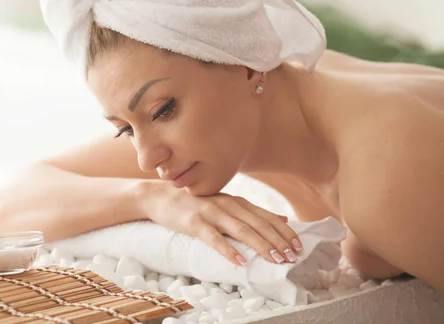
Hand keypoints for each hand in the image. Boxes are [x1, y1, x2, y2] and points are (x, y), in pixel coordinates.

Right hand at [140, 180, 302, 265]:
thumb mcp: (225, 203)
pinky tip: (240, 261)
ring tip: (274, 259)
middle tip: (292, 257)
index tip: (298, 246)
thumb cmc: (195, 203)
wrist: (160, 196)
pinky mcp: (194, 222)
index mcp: (236, 201)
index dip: (284, 231)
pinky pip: (213, 238)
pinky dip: (228, 249)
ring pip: (241, 230)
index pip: (267, 216)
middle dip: (278, 241)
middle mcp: (227, 204)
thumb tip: (283, 218)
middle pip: (258, 224)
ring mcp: (211, 212)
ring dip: (260, 245)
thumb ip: (252, 211)